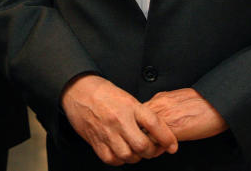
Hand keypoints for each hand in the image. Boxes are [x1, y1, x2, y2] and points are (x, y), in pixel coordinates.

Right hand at [60, 74, 177, 164]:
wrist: (78, 90)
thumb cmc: (104, 93)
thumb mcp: (127, 98)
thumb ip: (141, 114)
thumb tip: (156, 132)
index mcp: (130, 106)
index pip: (154, 124)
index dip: (167, 138)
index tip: (172, 146)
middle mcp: (119, 120)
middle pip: (142, 146)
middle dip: (151, 152)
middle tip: (153, 149)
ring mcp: (107, 132)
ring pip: (128, 156)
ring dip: (135, 156)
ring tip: (136, 150)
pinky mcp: (96, 141)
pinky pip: (112, 159)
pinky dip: (119, 160)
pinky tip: (121, 151)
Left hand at [144, 88, 227, 140]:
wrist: (219, 104)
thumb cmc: (203, 103)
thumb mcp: (178, 99)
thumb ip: (164, 107)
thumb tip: (157, 117)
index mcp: (159, 98)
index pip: (137, 113)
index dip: (138, 125)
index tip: (142, 132)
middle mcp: (159, 106)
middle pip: (136, 122)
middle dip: (138, 134)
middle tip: (144, 143)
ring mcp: (165, 117)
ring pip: (143, 132)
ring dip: (146, 142)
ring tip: (154, 147)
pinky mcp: (173, 129)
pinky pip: (155, 141)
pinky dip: (156, 148)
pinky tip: (163, 149)